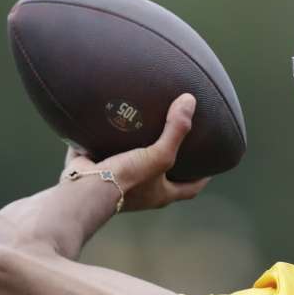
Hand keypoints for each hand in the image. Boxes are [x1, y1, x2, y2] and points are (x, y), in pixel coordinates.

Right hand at [63, 93, 209, 211]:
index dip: (201, 179)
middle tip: (176, 144)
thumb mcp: (159, 155)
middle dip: (168, 164)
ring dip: (136, 151)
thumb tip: (190, 100)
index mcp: (160, 194)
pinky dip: (104, 142)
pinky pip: (102, 154)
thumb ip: (175, 130)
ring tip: (142, 128)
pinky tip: (106, 123)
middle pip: (161, 178)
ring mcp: (116, 183)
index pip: (189, 189)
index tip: (209, 168)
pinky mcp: (95, 172)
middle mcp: (141, 193)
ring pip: (131, 165)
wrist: (85, 190)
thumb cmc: (127, 179)